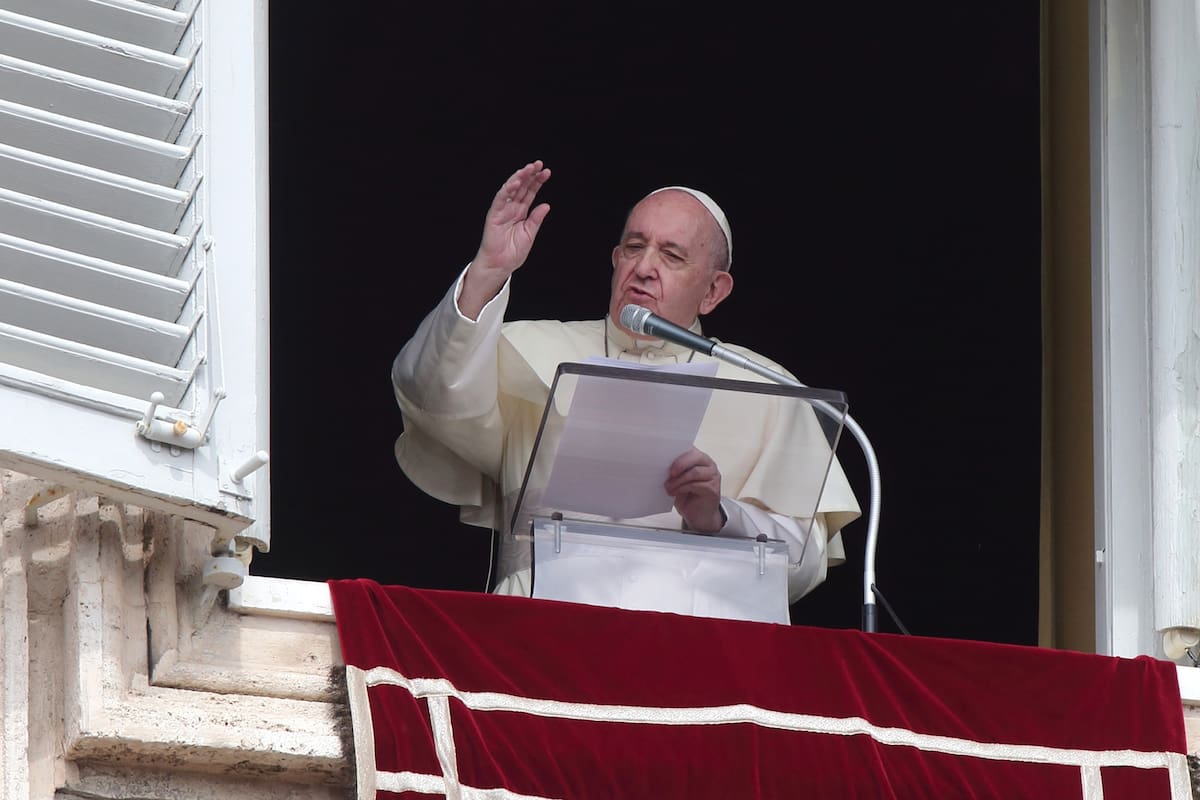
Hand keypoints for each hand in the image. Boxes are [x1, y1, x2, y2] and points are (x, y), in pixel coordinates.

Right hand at [460, 160, 551, 317]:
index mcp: (521, 212)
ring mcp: (502, 210)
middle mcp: (512, 209)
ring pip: (511, 189)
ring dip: (519, 177)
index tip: (547, 172)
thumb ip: (536, 219)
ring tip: (529, 168)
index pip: (530, 193)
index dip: (537, 182)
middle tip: (539, 164)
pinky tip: (516, 181)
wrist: (500, 265)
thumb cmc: (513, 252)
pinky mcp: (494, 215)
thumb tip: (546, 205)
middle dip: (530, 175)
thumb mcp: (530, 234)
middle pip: (522, 187)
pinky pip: (500, 199)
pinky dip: (507, 190)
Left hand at [665, 447, 724, 532]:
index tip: (664, 457)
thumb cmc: (687, 495)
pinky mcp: (713, 489)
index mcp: (699, 458)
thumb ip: (675, 470)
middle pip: (695, 456)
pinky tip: (675, 492)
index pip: (690, 448)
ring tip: (669, 487)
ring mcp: (713, 476)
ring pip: (694, 472)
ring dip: (678, 480)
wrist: (699, 515)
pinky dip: (682, 488)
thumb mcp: (678, 479)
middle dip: (680, 464)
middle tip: (669, 473)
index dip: (678, 451)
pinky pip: (696, 485)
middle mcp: (709, 464)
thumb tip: (660, 464)